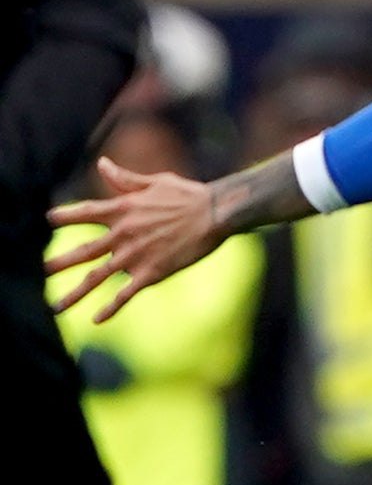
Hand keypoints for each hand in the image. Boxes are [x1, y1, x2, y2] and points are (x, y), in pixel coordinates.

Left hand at [46, 159, 221, 321]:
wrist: (216, 213)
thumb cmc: (189, 195)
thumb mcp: (155, 182)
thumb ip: (125, 179)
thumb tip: (102, 164)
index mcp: (122, 209)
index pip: (84, 212)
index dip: (64, 216)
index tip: (48, 219)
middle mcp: (122, 233)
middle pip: (83, 251)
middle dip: (59, 262)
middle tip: (41, 270)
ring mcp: (135, 255)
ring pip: (98, 277)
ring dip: (75, 293)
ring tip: (56, 306)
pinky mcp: (152, 272)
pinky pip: (126, 294)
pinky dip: (110, 308)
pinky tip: (96, 319)